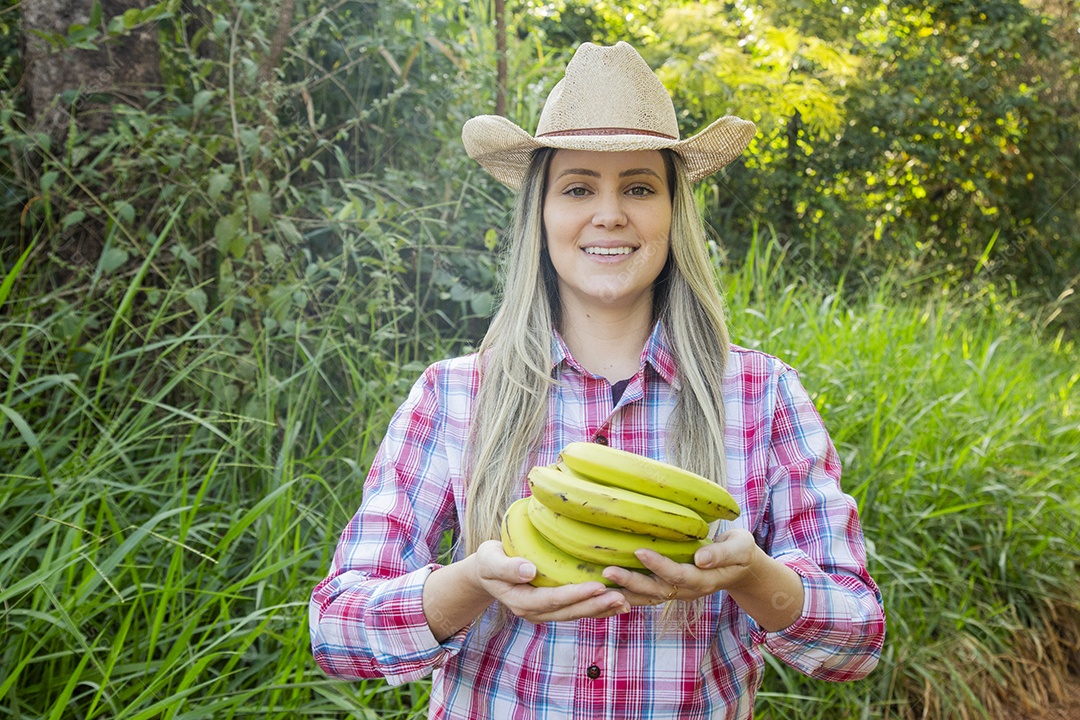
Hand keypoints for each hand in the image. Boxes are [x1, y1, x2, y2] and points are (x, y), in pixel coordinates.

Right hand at [473, 540, 629, 622]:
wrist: (486, 573)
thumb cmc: (488, 562)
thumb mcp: (490, 560)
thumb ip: (507, 567)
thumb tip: (529, 570)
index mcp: (522, 602)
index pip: (553, 599)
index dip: (576, 594)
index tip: (597, 586)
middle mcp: (536, 612)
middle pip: (570, 611)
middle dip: (596, 605)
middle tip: (621, 597)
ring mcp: (545, 612)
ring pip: (577, 613)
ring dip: (601, 610)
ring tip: (626, 602)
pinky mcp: (553, 608)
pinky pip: (577, 610)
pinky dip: (597, 608)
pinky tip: (616, 604)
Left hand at [601, 529, 763, 604]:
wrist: (741, 568)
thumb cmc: (740, 551)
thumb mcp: (740, 548)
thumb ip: (721, 553)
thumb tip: (701, 558)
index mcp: (705, 580)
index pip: (678, 575)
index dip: (659, 565)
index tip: (639, 550)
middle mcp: (687, 591)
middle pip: (656, 590)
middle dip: (631, 582)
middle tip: (607, 571)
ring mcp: (676, 592)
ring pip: (647, 596)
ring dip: (623, 591)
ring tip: (599, 582)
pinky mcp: (668, 588)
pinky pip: (645, 594)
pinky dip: (626, 593)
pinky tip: (606, 587)